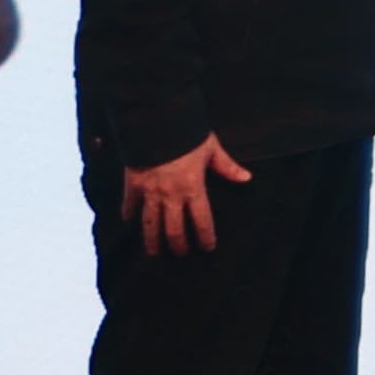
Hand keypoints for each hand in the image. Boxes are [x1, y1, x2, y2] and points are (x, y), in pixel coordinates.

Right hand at [123, 134, 250, 256]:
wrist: (156, 120)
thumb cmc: (187, 133)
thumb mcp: (211, 148)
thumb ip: (227, 166)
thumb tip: (246, 178)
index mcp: (194, 188)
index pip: (202, 221)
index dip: (205, 238)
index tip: (207, 247)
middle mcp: (172, 195)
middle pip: (175, 230)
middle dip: (178, 245)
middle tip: (181, 254)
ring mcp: (151, 192)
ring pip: (151, 225)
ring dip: (153, 241)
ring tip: (154, 253)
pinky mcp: (133, 184)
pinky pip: (130, 204)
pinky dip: (128, 214)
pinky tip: (128, 222)